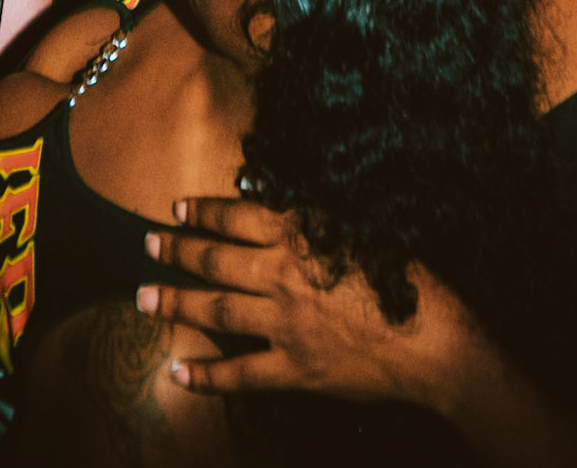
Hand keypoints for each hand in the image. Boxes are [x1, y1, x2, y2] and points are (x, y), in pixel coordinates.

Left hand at [136, 197, 451, 405]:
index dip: (204, 211)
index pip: (238, 216)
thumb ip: (318, 217)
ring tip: (143, 297)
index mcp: (302, 235)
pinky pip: (240, 374)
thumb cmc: (409, 278)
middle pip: (216, 260)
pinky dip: (206, 375)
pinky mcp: (295, 369)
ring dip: (175, 303)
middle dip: (177, 251)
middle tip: (147, 244)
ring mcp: (286, 324)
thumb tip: (282, 202)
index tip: (178, 209)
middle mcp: (284, 275)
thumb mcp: (363, 228)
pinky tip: (178, 372)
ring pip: (216, 310)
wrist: (433, 341)